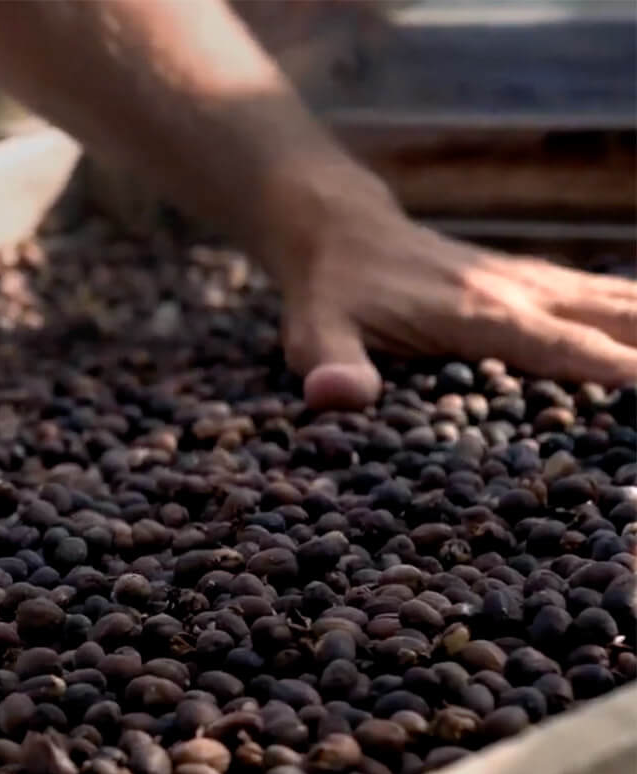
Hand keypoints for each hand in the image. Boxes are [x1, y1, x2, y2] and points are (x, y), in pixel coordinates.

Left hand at [276, 202, 636, 410]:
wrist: (339, 228)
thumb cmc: (329, 292)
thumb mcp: (314, 331)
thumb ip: (328, 365)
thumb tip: (333, 398)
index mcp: (481, 315)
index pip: (560, 348)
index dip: (613, 370)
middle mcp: (524, 295)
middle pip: (613, 324)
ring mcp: (537, 285)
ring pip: (621, 306)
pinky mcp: (540, 284)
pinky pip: (609, 299)